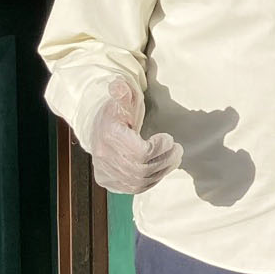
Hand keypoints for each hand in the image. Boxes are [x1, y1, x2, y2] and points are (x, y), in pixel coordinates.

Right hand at [89, 79, 181, 194]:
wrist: (97, 127)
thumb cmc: (116, 112)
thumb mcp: (121, 98)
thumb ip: (122, 92)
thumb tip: (119, 85)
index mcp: (109, 135)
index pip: (139, 152)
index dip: (158, 148)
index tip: (168, 138)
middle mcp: (104, 157)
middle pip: (142, 169)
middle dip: (165, 160)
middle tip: (178, 150)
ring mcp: (106, 172)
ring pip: (139, 182)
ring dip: (161, 171)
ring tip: (174, 158)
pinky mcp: (109, 181)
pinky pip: (134, 188)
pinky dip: (151, 181)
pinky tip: (161, 169)